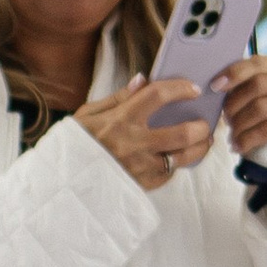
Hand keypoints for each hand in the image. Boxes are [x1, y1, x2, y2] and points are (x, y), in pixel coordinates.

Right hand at [77, 75, 215, 194]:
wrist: (61, 181)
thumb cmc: (75, 144)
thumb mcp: (88, 114)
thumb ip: (118, 97)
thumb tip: (142, 80)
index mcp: (120, 119)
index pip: (158, 95)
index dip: (180, 88)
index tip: (192, 88)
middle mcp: (134, 143)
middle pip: (182, 133)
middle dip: (201, 126)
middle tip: (205, 122)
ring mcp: (139, 168)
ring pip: (182, 158)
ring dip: (198, 148)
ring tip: (202, 141)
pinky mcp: (141, 186)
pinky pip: (168, 175)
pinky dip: (175, 166)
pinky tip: (176, 158)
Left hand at [217, 53, 266, 211]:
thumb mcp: (260, 100)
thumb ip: (246, 87)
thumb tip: (217, 83)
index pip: (259, 63)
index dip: (235, 73)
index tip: (215, 86)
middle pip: (259, 84)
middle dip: (235, 102)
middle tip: (225, 119)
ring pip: (262, 108)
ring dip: (240, 124)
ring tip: (232, 136)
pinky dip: (248, 139)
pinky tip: (239, 146)